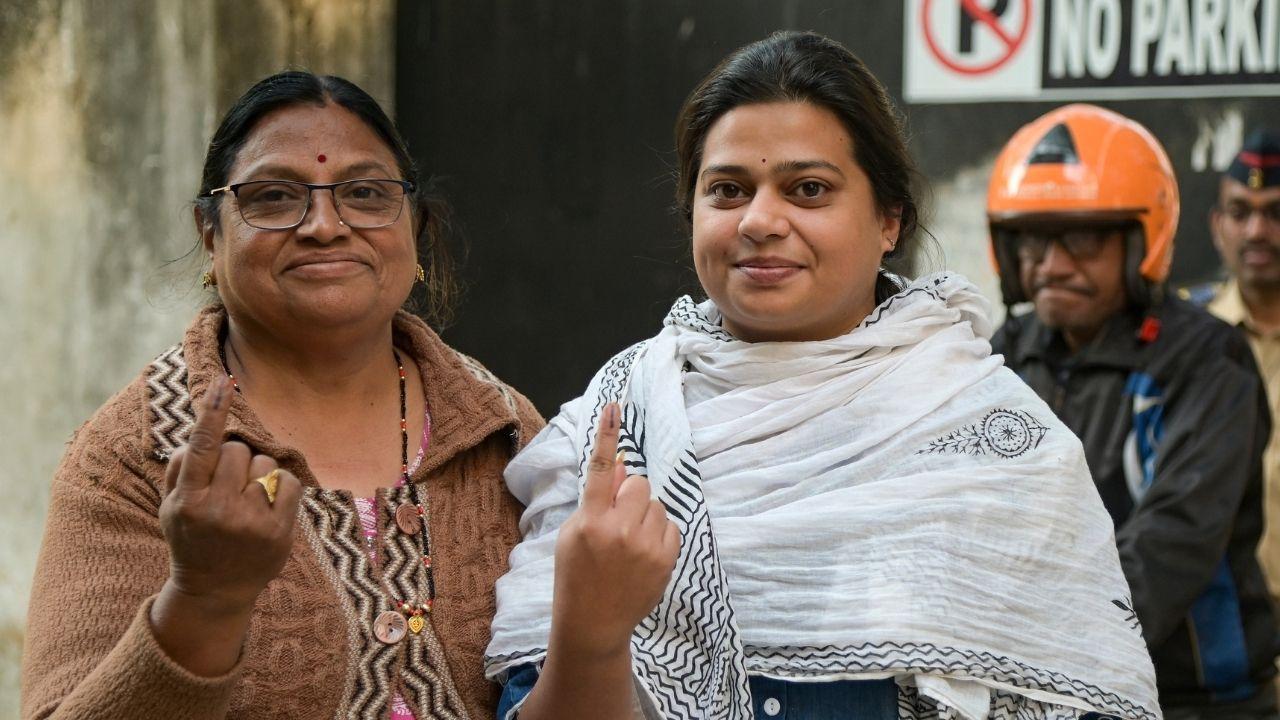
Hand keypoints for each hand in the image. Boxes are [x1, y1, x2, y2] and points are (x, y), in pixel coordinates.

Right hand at [158, 375, 301, 613]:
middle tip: (230, 485)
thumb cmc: (193, 538)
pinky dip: (282, 486)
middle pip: (239, 450)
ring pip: (265, 464)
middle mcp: (217, 510)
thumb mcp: (171, 507)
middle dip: (237, 459)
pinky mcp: (278, 532)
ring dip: (260, 473)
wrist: (214, 591)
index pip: (201, 446)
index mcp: (187, 500)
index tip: (221, 381)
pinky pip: (289, 482)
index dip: (212, 411)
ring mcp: (249, 522)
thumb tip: (202, 427)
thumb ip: (180, 468)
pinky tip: (269, 505)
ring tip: (247, 499)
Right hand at [550, 402, 679, 657]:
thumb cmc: (577, 574)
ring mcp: (645, 547)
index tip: (614, 407)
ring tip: (628, 542)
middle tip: (617, 520)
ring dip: (644, 515)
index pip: (598, 470)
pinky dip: (659, 533)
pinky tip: (643, 553)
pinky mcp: (665, 560)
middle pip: (638, 483)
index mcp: (590, 522)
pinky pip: (670, 525)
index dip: (606, 436)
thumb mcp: (572, 535)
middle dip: (629, 494)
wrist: (594, 623)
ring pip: (656, 504)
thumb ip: (597, 499)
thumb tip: (620, 465)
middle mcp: (619, 531)